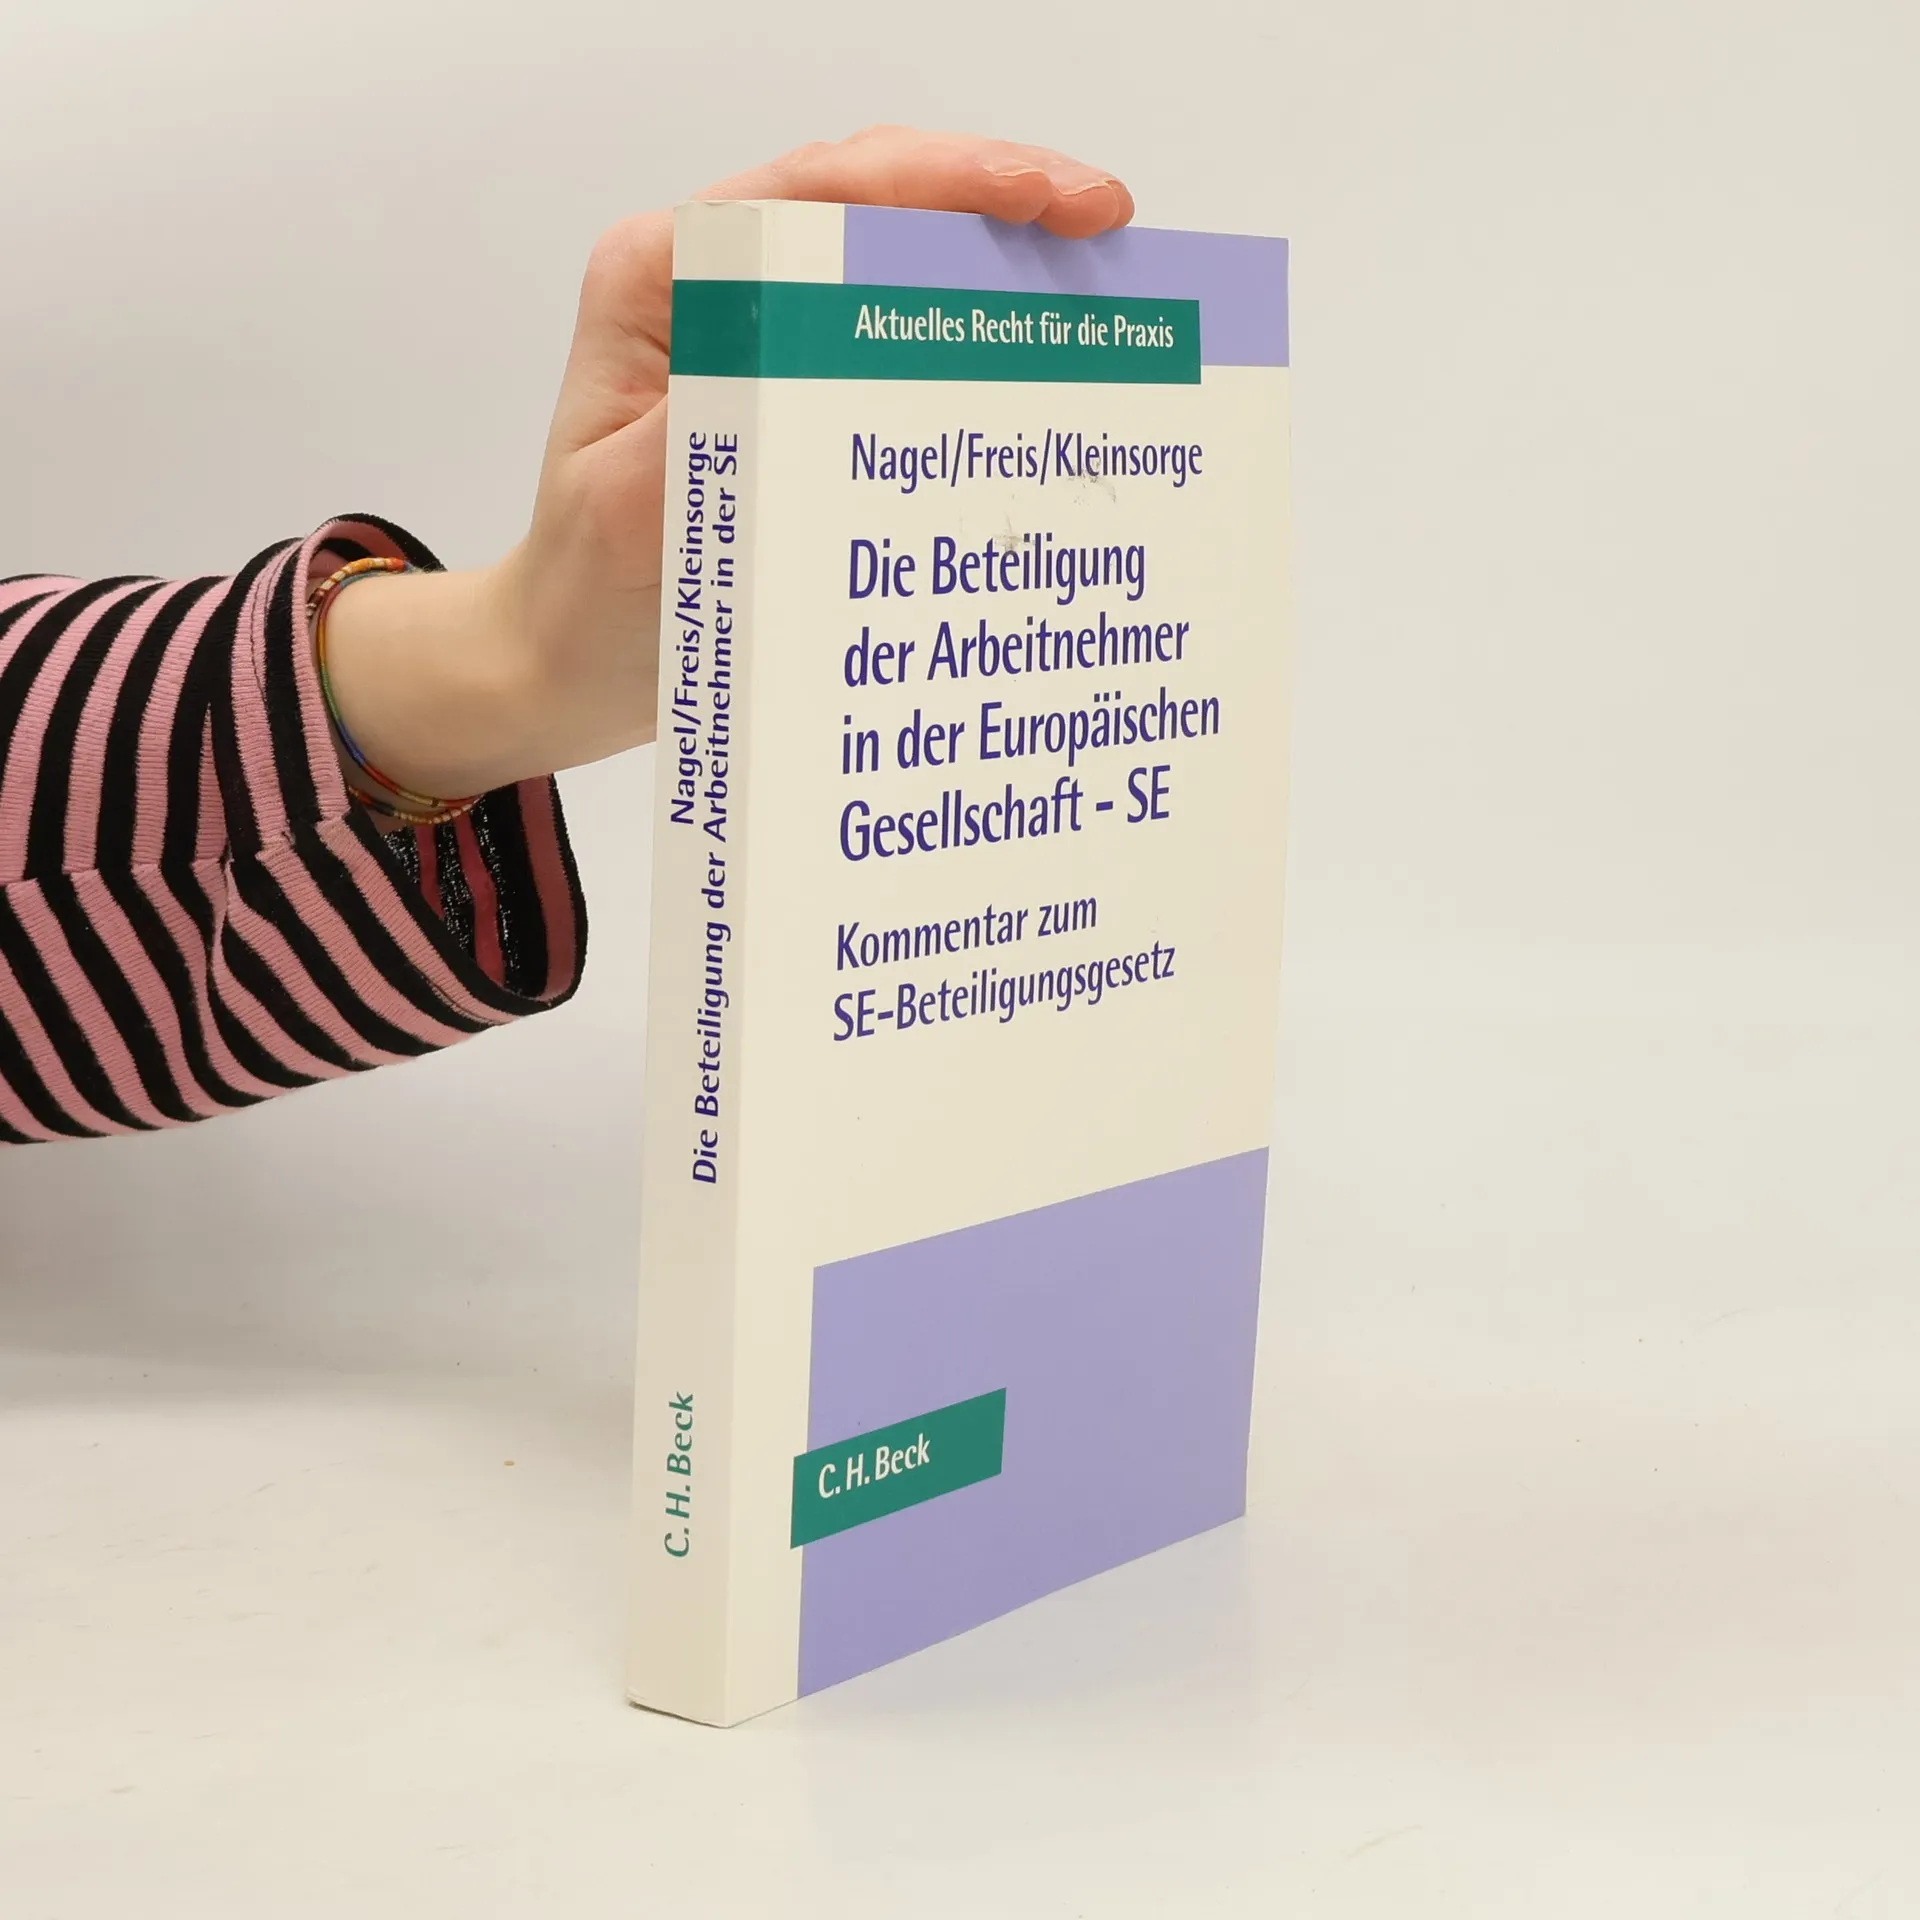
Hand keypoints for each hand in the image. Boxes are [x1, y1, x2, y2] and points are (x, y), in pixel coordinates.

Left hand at [323, 127, 1134, 803]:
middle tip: (1106, 227)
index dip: (941, 180)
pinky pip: (897, 350)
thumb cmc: (584, 593)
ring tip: (1100, 284)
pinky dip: (973, 349)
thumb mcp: (628, 520)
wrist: (568, 663)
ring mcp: (763, 341)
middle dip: (997, 204)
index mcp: (664, 280)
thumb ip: (705, 438)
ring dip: (997, 270)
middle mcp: (717, 290)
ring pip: (896, 269)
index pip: (817, 192)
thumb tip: (804, 382)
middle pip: (873, 207)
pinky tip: (1041, 368)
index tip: (1042, 198)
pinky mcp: (796, 398)